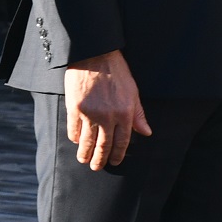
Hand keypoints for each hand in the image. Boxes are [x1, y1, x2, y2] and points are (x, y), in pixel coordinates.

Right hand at [63, 51, 151, 172]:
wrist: (95, 54)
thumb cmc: (116, 71)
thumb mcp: (133, 92)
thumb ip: (138, 114)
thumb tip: (146, 132)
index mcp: (125, 113)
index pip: (122, 142)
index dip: (117, 154)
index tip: (114, 161)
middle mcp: (108, 116)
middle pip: (103, 146)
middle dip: (100, 160)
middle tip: (96, 167)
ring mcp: (90, 113)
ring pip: (87, 142)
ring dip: (85, 154)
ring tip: (84, 160)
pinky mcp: (75, 108)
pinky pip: (74, 130)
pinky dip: (75, 138)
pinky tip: (76, 142)